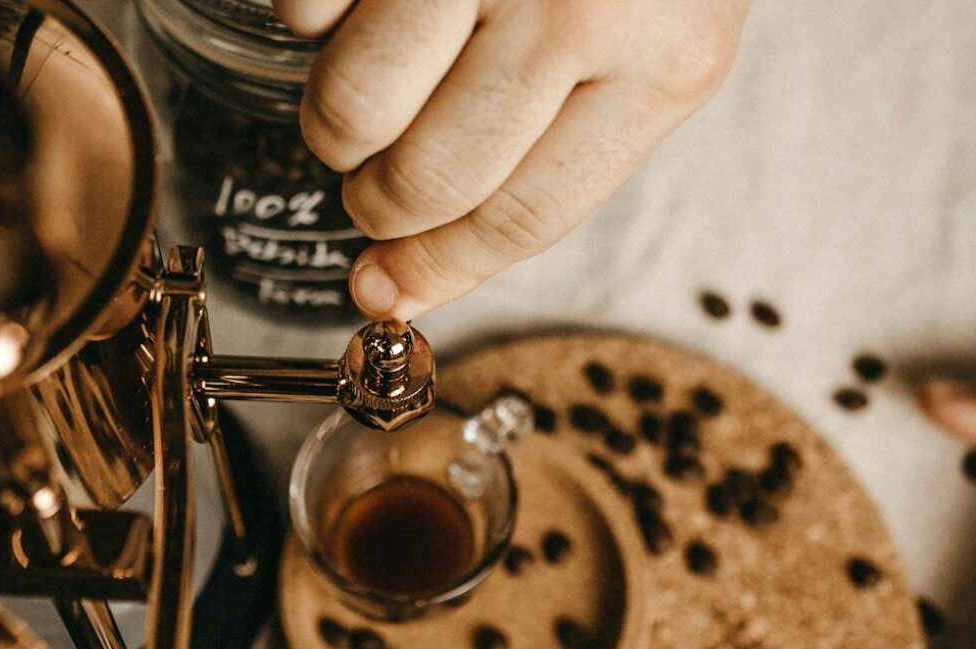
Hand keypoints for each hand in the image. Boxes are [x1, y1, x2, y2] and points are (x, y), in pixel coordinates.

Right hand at [270, 0, 749, 319]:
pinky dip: (316, 10)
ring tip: (370, 83)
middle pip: (428, 179)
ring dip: (337, 120)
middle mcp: (580, 5)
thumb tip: (406, 276)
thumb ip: (560, 148)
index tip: (383, 293)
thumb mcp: (655, 32)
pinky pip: (307, 7)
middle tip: (372, 181)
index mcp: (667, 60)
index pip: (527, 215)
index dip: (439, 270)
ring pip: (351, 109)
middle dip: (378, 200)